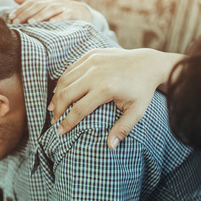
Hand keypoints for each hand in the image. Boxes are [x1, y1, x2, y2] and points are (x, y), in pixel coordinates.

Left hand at [9, 0, 92, 23]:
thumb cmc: (60, 11)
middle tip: (17, 22)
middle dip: (26, 14)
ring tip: (30, 23)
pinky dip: (58, 18)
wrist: (82, 12)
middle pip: (38, 5)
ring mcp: (64, 6)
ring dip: (40, 16)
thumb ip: (30, 2)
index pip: (30, 2)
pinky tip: (51, 23)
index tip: (11, 18)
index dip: (20, 9)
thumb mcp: (45, 6)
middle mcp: (53, 0)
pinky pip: (65, 15)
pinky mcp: (73, 13)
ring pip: (50, 9)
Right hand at [49, 48, 183, 148]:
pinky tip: (60, 91)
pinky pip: (71, 69)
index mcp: (106, 88)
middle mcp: (96, 73)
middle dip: (57, 110)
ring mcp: (93, 61)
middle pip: (67, 94)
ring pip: (65, 80)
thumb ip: (122, 129)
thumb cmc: (142, 91)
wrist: (148, 64)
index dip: (67, 122)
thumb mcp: (136, 112)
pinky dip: (63, 81)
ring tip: (52, 108)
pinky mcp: (91, 54)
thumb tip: (110, 147)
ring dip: (56, 95)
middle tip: (54, 121)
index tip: (60, 132)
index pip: (79, 109)